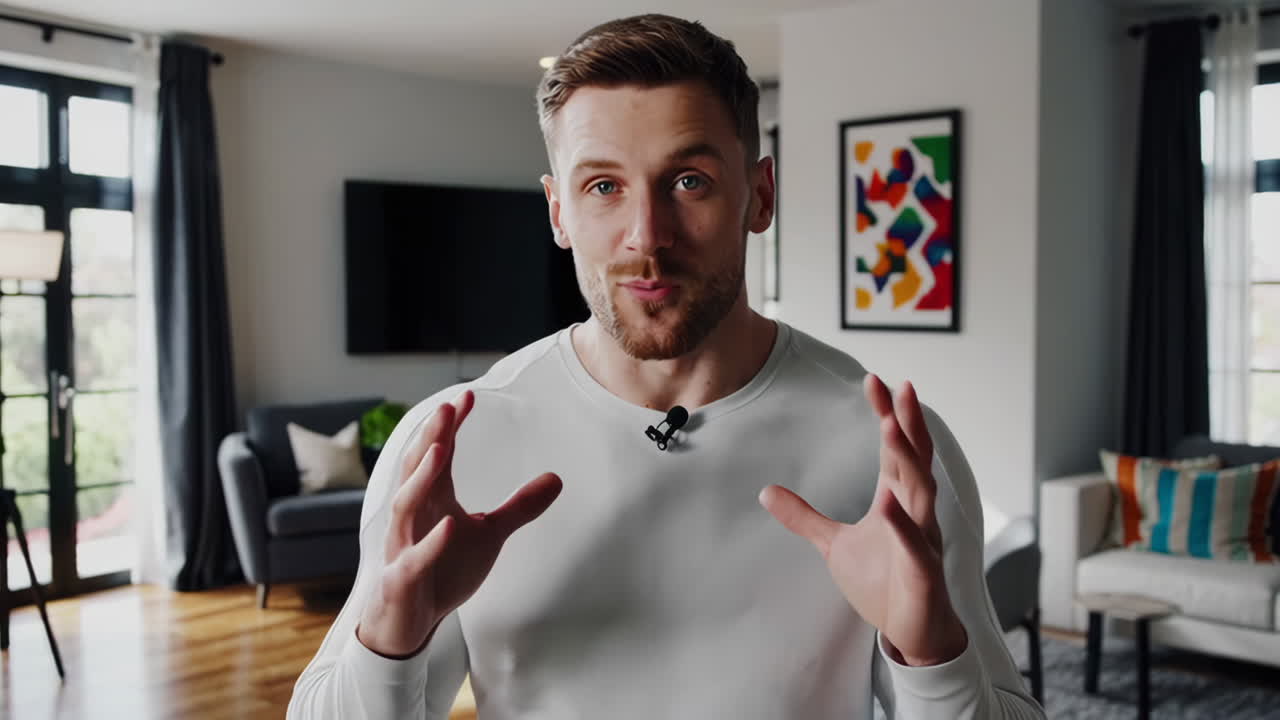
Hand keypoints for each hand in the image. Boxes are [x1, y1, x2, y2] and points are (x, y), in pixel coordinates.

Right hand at [357, 390, 562, 658]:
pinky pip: (414, 559)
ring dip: (422, 477)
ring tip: (442, 450)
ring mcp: (403, 547)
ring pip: (406, 506)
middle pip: (416, 469)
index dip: (450, 426)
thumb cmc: (442, 571)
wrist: (408, 622)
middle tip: (446, 408)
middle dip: (430, 438)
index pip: (437, 455)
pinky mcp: (401, 580)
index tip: (468, 396)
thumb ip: (518, 507)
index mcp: (431, 499)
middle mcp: (413, 516)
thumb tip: (557, 478)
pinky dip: (430, 543)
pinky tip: (450, 525)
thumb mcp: (488, 534)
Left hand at [758, 374, 966, 665]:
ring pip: (921, 493)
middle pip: (914, 460)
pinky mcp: (923, 573)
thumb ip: (805, 517)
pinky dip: (904, 525)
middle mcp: (915, 512)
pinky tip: (891, 504)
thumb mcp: (834, 545)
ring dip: (908, 461)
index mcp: (897, 500)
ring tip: (893, 428)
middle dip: (907, 424)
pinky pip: (915, 546)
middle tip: (899, 388)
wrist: (912, 632)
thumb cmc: (884, 583)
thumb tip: (766, 492)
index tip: (874, 380)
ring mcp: (922, 540)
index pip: (894, 449)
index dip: (887, 414)